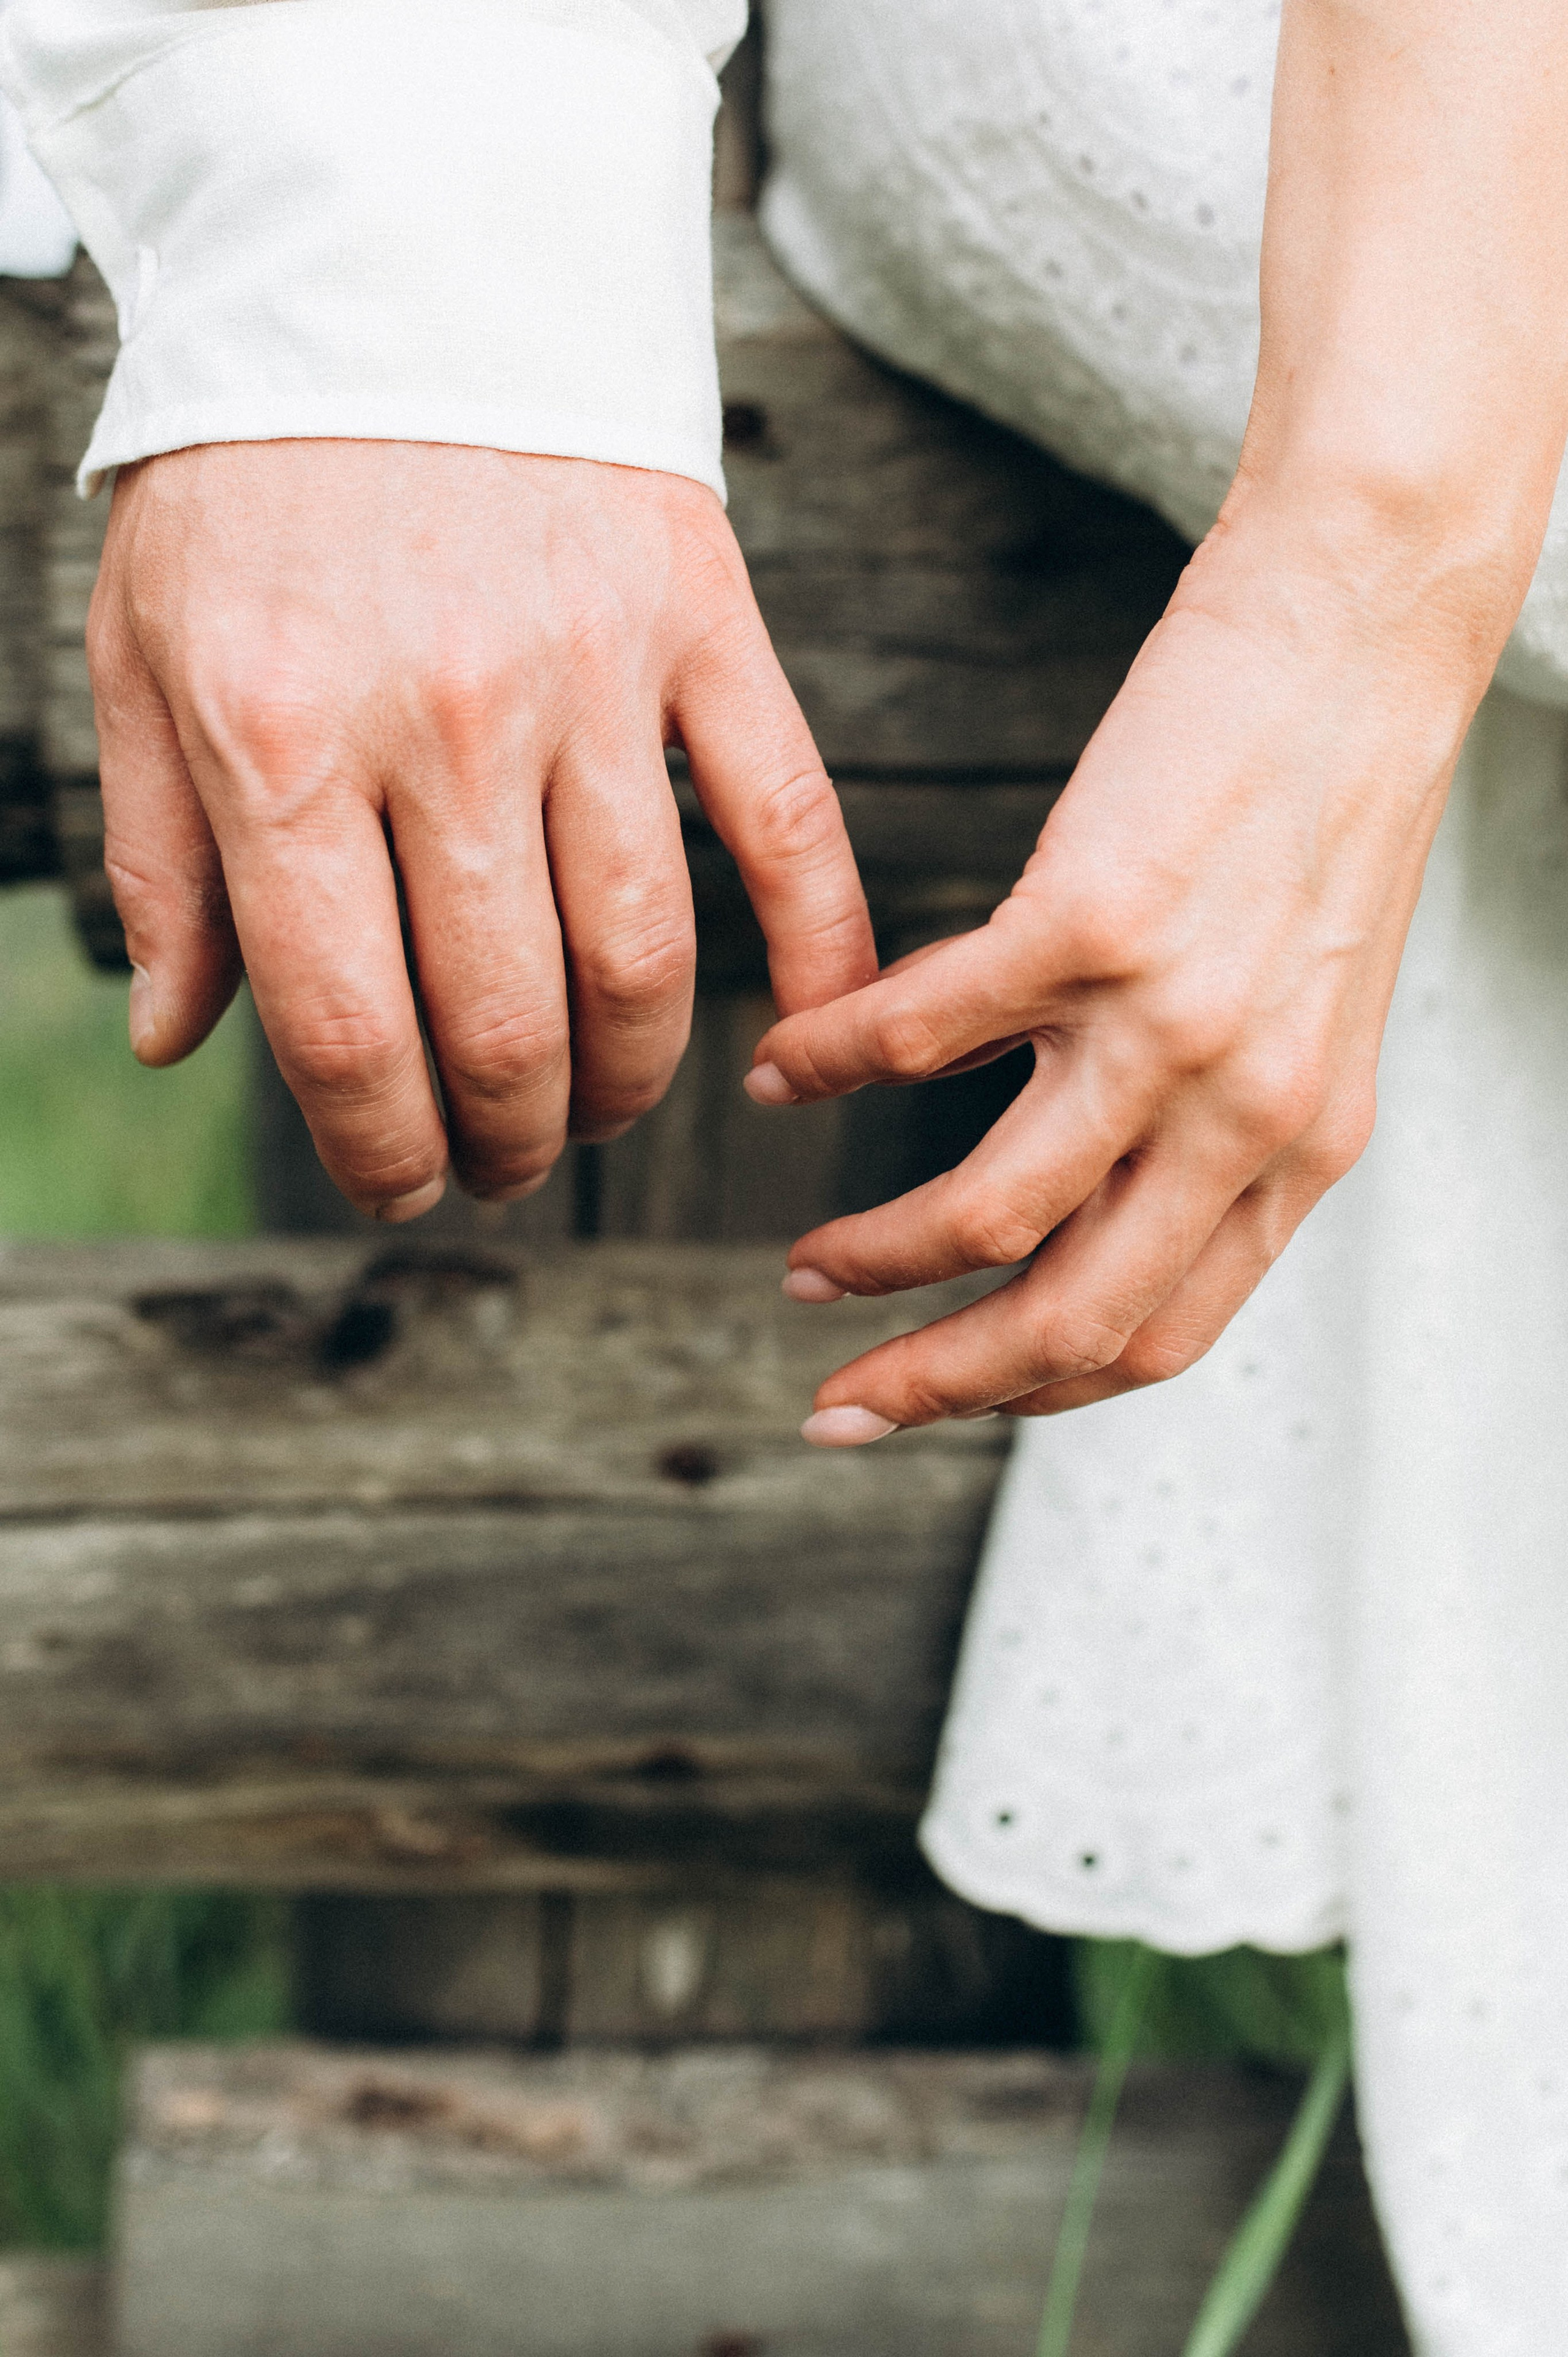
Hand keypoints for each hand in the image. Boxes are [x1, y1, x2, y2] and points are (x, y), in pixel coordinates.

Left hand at [88, 440, 875, 1217]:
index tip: (400, 1187)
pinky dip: (821, 943)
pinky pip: (787, 819)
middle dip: (503, 1140)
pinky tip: (813, 1026)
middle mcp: (445, 720)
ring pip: (642, 957)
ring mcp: (591, 673)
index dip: (379, 1150)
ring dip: (625, 1082)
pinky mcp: (702, 625)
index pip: (348, 1028)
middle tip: (499, 1165)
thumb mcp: (140, 655)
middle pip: (504, 1022)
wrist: (391, 261)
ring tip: (596, 1112)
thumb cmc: (251, 479)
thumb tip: (177, 1040)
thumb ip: (157, 860)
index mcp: (283, 739)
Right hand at [748, 510, 1498, 1441]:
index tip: (930, 1400)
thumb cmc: (1318, 803)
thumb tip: (1079, 1190)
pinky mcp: (1093, 919)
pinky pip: (918, 1037)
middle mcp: (1248, 1112)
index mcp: (1301, 1147)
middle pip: (1071, 1321)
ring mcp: (1171, 1023)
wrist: (1366, 625)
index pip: (1157, 1335)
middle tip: (836, 1403)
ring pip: (990, 1214)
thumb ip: (1213, 1118)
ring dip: (875, 1258)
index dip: (1026, 1395)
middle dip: (935, 1386)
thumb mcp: (1298, 1006)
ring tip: (803, 1260)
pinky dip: (829, 1062)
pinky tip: (779, 1066)